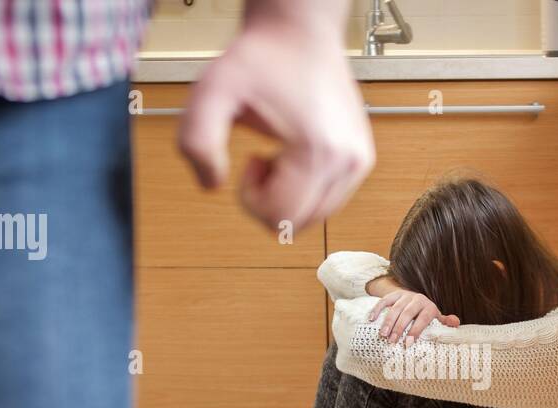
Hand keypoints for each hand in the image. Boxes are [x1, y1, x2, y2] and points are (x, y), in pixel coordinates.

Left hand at [177, 7, 374, 230]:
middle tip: (261, 159)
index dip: (251, 200)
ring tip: (278, 156)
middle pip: (299, 223)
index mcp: (318, 152)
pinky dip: (306, 189)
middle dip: (270, 201)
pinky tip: (294, 155)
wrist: (299, 33)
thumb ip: (196, 143)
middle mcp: (348, 162)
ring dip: (288, 196)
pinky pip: (329, 199)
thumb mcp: (210, 94)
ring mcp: (359, 162)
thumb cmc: (261, 59)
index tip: (249, 161)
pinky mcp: (362, 159)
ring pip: (315, 216)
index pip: (280, 218)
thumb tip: (212, 185)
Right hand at [369, 290, 460, 344]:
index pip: (423, 318)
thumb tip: (456, 323)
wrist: (414, 298)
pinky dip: (377, 309)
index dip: (416, 331)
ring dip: (388, 322)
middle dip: (399, 328)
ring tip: (383, 335)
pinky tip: (371, 320)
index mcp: (429, 307)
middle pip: (407, 313)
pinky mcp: (393, 294)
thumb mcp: (436, 318)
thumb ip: (445, 321)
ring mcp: (404, 296)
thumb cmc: (426, 314)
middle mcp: (417, 299)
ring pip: (395, 308)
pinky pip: (384, 301)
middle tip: (392, 342)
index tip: (408, 343)